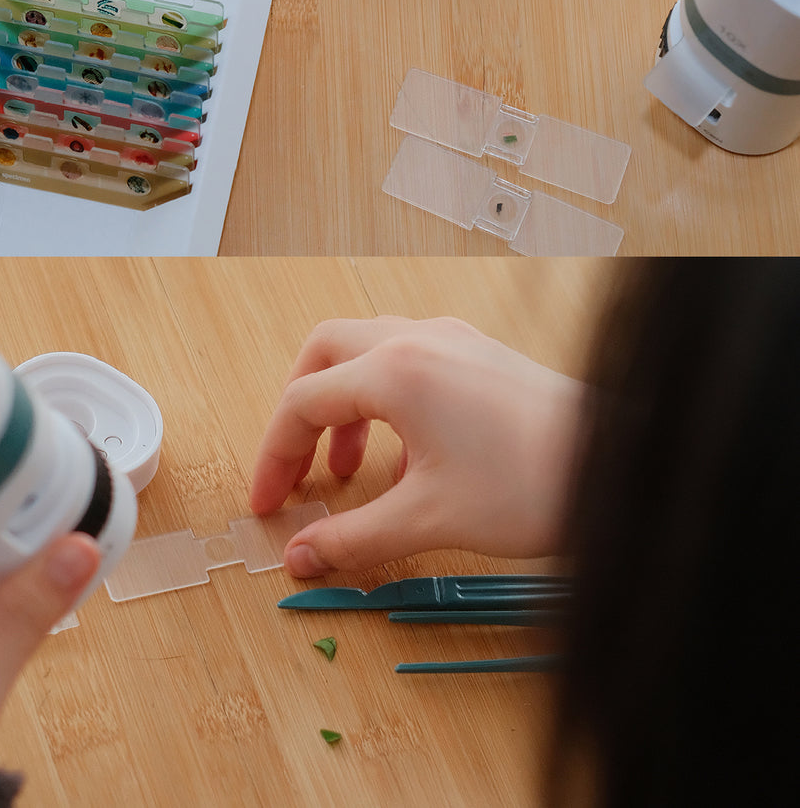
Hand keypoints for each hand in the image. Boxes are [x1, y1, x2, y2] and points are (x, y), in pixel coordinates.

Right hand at [249, 317, 584, 575]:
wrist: (626, 462)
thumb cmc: (534, 483)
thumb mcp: (430, 517)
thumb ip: (355, 537)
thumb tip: (301, 556)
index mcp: (396, 370)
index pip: (304, 402)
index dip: (275, 455)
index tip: (270, 501)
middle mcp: (417, 339)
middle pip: (325, 352)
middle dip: (299, 407)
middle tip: (297, 462)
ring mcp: (452, 340)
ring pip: (367, 349)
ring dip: (343, 402)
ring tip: (346, 465)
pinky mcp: (478, 354)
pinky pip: (408, 359)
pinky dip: (385, 398)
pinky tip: (403, 456)